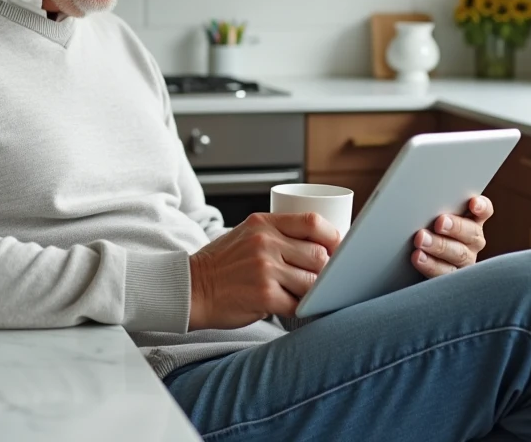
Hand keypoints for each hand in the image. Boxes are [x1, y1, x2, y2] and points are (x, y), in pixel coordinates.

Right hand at [188, 213, 339, 330]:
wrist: (191, 288)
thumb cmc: (221, 265)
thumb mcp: (246, 234)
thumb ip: (277, 235)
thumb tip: (320, 246)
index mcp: (263, 223)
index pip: (313, 222)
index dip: (333, 236)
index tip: (339, 249)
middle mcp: (265, 242)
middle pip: (319, 255)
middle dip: (328, 270)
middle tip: (324, 278)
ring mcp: (265, 269)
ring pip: (312, 282)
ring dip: (313, 292)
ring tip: (304, 294)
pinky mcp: (264, 295)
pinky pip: (298, 304)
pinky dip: (300, 308)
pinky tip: (292, 307)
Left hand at [411, 195, 493, 277]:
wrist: (411, 262)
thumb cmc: (424, 230)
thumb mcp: (431, 217)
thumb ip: (434, 208)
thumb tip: (419, 193)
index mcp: (471, 221)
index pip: (483, 212)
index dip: (481, 207)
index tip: (473, 203)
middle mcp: (471, 242)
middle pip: (471, 233)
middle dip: (456, 227)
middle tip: (440, 222)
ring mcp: (463, 261)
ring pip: (459, 254)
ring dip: (439, 246)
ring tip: (421, 239)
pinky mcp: (451, 278)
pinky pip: (445, 274)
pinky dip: (431, 265)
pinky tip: (418, 257)